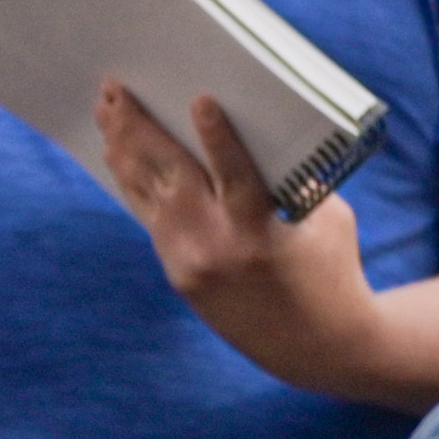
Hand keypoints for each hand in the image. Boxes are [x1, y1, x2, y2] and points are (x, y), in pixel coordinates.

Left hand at [94, 84, 391, 400]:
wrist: (316, 348)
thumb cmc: (333, 273)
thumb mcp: (329, 220)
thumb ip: (297, 180)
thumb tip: (263, 137)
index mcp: (260, 233)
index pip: (234, 175)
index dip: (217, 136)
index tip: (199, 99)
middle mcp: (216, 247)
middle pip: (169, 177)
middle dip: (139, 129)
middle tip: (116, 90)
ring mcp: (189, 263)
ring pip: (146, 195)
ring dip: (123, 150)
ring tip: (105, 113)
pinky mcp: (178, 275)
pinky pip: (149, 217)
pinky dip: (134, 183)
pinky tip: (119, 156)